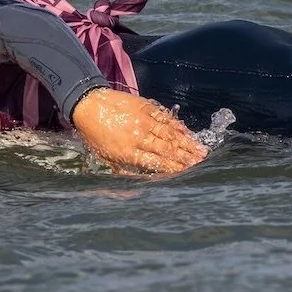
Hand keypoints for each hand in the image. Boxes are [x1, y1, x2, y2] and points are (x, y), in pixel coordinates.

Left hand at [70, 87, 207, 174]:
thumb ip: (124, 173)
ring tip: (202, 151)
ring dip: (188, 143)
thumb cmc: (95, 135)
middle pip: (167, 149)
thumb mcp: (105, 159)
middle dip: (186, 157)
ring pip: (170, 133)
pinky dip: (178, 125)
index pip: (157, 162)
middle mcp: (138, 136)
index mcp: (128, 152)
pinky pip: (165, 117)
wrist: (88, 104)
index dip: (174, 168)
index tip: (189, 173)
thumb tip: (142, 186)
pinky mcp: (146, 106)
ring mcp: (144, 120)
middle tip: (202, 163)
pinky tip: (188, 132)